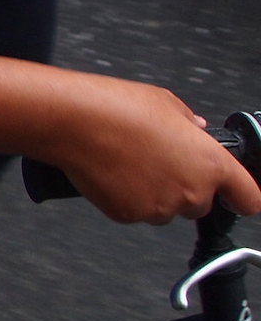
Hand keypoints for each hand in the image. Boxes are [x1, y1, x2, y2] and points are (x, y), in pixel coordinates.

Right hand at [43, 76, 260, 223]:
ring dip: (153, 195)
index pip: (249, 198)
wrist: (76, 124)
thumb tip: (194, 130)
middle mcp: (190, 192)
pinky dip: (125, 199)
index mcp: (211, 164)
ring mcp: (158, 208)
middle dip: (183, 189)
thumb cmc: (120, 109)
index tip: (238, 198)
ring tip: (129, 165)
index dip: (243, 198)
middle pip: (198, 205)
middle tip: (158, 165)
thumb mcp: (168, 104)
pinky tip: (113, 174)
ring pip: (164, 210)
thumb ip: (189, 124)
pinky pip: (134, 213)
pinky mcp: (127, 216)